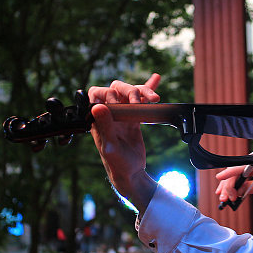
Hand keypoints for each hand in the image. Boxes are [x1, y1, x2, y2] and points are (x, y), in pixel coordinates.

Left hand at [88, 75, 160, 211]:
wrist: (131, 173)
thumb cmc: (117, 163)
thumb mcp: (110, 146)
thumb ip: (105, 126)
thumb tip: (97, 106)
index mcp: (98, 118)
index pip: (97, 94)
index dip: (107, 93)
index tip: (119, 102)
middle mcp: (109, 113)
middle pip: (116, 89)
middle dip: (129, 91)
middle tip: (138, 102)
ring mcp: (123, 114)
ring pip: (130, 93)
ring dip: (142, 91)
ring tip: (154, 98)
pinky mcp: (135, 117)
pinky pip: (141, 100)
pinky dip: (148, 88)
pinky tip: (155, 79)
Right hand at [214, 158, 252, 203]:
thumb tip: (241, 192)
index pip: (242, 166)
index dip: (229, 173)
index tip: (220, 178)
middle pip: (236, 172)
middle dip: (228, 186)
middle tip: (225, 198)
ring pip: (236, 174)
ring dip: (229, 186)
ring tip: (224, 198)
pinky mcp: (252, 168)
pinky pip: (240, 175)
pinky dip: (234, 184)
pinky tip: (229, 192)